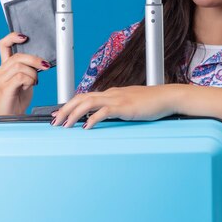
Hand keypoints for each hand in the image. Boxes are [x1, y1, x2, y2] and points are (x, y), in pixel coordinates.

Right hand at [0, 32, 50, 114]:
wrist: (13, 115)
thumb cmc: (19, 96)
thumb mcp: (26, 78)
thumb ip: (29, 68)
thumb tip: (42, 61)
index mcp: (5, 66)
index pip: (3, 45)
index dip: (12, 37)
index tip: (25, 37)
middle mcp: (0, 70)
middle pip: (18, 56)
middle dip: (35, 60)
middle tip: (45, 66)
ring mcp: (1, 78)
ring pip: (20, 66)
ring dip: (33, 73)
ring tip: (34, 82)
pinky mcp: (5, 87)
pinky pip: (21, 77)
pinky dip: (30, 80)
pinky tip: (30, 86)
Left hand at [51, 85, 177, 128]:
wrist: (167, 97)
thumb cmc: (152, 102)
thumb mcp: (130, 105)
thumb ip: (117, 109)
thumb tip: (105, 117)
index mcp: (111, 93)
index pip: (85, 96)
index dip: (69, 105)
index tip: (58, 114)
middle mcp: (111, 94)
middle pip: (81, 98)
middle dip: (65, 110)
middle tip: (54, 122)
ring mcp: (117, 99)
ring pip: (88, 103)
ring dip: (73, 114)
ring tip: (65, 125)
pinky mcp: (124, 107)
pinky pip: (104, 111)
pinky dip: (92, 119)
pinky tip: (86, 127)